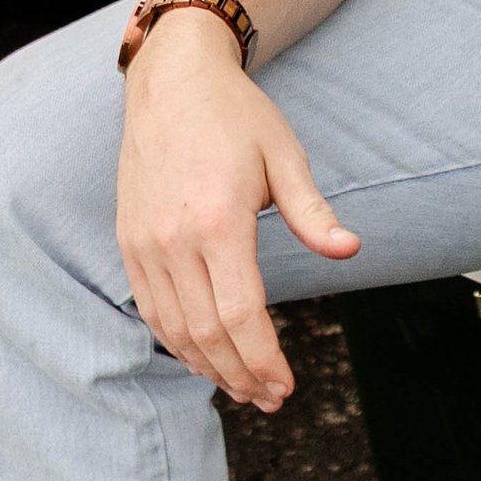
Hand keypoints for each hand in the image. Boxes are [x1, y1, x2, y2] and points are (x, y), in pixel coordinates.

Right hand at [115, 12, 359, 411]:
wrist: (171, 81)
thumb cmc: (235, 116)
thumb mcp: (284, 155)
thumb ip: (313, 211)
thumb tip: (351, 251)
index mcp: (217, 220)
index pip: (239, 314)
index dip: (263, 358)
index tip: (286, 385)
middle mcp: (174, 238)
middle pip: (206, 333)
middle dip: (241, 375)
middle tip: (271, 399)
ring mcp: (145, 242)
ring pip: (174, 328)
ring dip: (208, 367)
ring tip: (242, 389)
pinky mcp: (130, 241)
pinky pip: (150, 308)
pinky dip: (176, 341)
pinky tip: (203, 356)